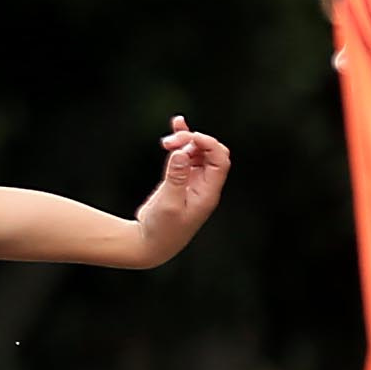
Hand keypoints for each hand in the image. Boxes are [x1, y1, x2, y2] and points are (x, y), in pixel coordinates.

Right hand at [135, 117, 231, 261]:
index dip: (209, 144)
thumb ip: (176, 177)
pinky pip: (185, 156)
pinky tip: (176, 125)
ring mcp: (193, 181)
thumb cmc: (161, 229)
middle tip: (169, 143)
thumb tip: (182, 151)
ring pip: (198, 152)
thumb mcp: (168, 204)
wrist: (150, 244)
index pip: (220, 161)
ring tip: (166, 142)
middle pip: (210, 153)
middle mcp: (204, 185)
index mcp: (208, 193)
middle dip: (193, 141)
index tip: (190, 137)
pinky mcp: (180, 180)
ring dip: (184, 141)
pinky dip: (182, 142)